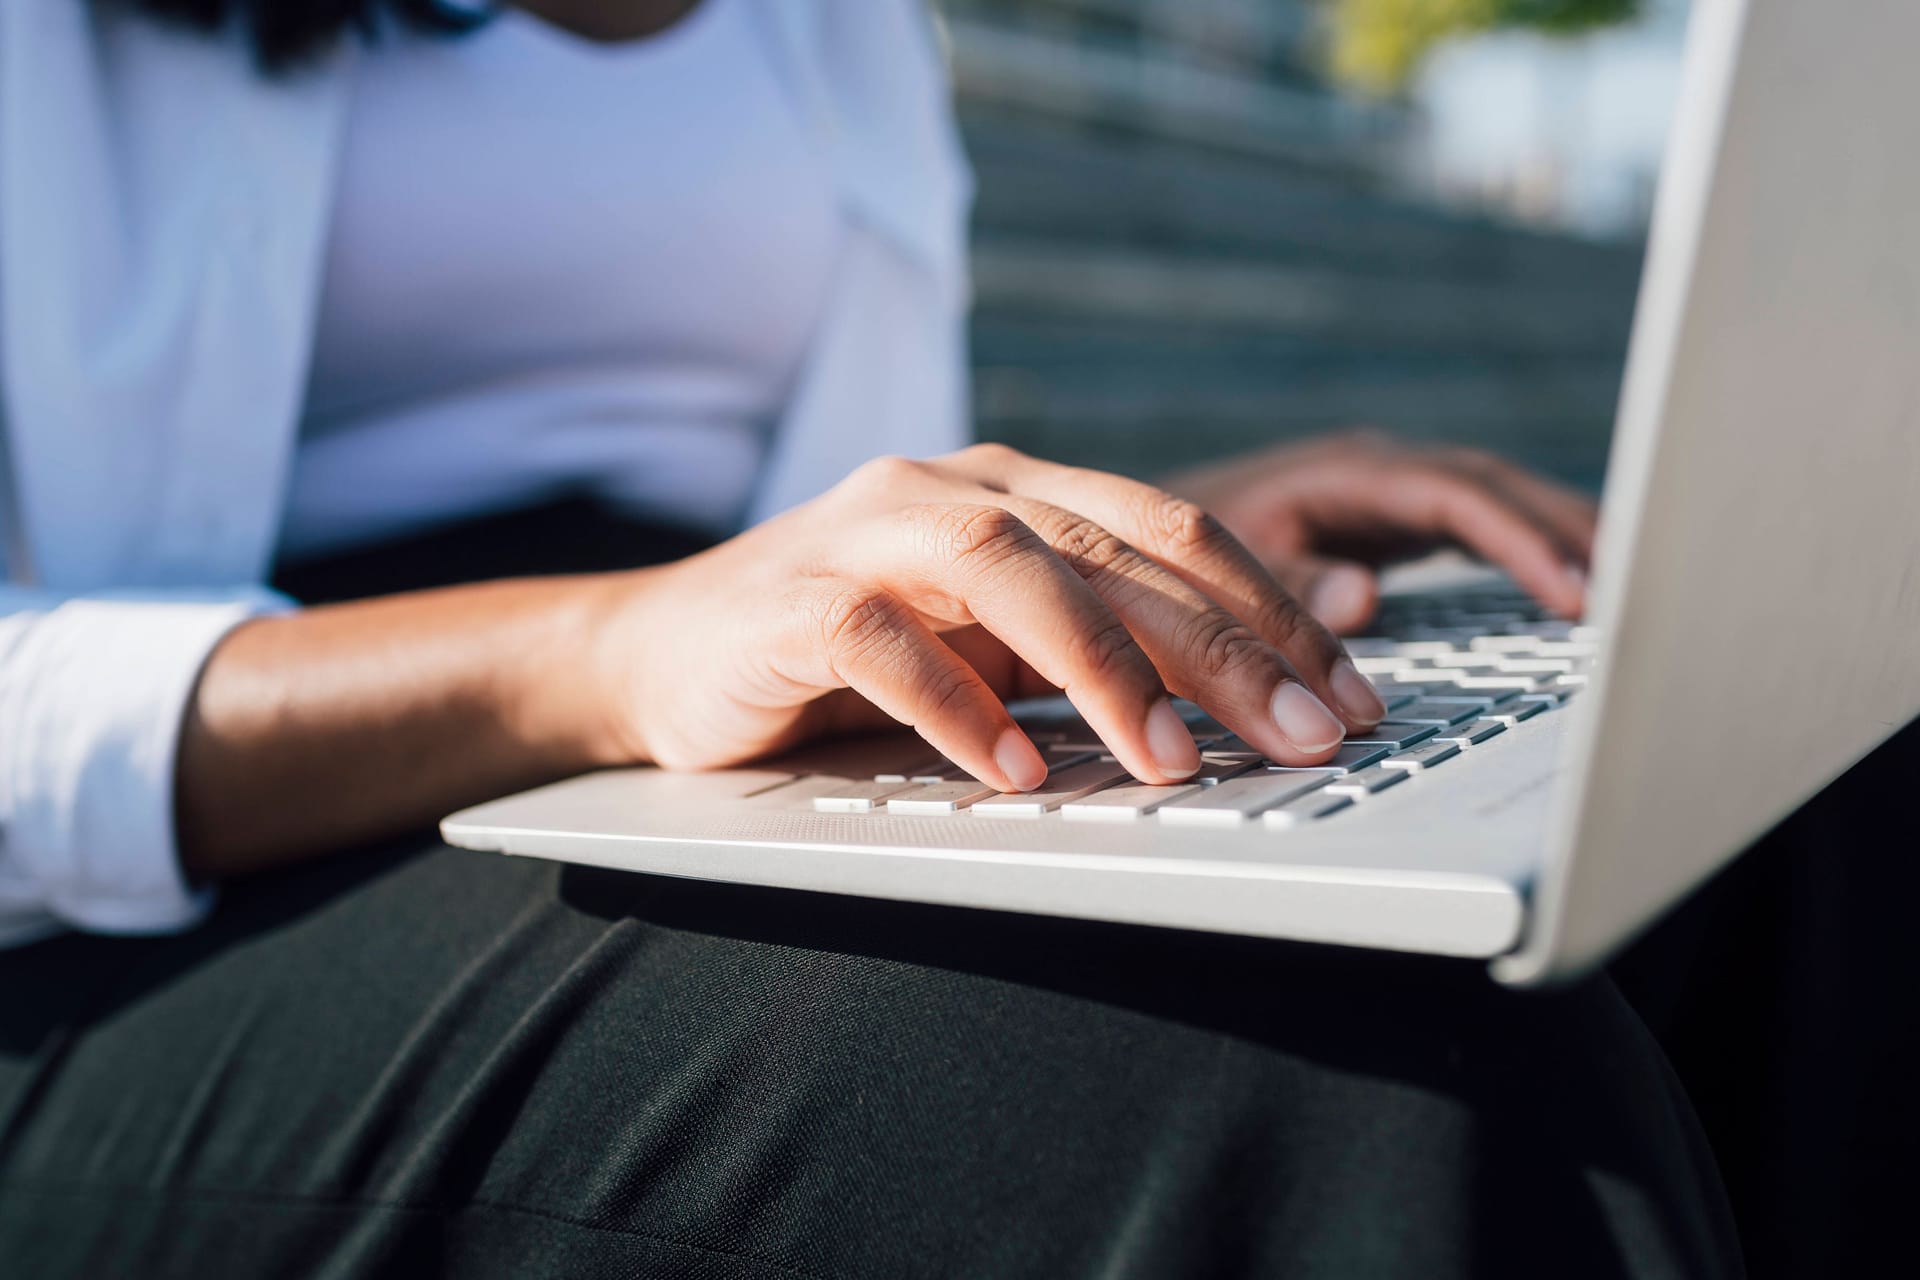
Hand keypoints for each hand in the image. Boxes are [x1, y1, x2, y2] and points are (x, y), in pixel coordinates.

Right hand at [599, 444, 1391, 792]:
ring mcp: (867, 532)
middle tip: (1309, 732)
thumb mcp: (994, 642)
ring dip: (1099, 666)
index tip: (1350, 694)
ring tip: (1169, 760)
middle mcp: (952, 490)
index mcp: (1017, 490)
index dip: (1272, 609)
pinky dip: (954, 702)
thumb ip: (1101, 643)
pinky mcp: (792, 598)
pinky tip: (1011, 771)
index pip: (1171, 533)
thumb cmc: (851, 655)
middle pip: (1113, 549)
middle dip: (1225, 645)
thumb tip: (1265, 677)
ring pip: (1005, 569)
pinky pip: (882, 639)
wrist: (664, 654)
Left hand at [1163, 431, 1597, 632]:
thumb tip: (1366, 594)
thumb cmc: (1172, 547)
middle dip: (1569, 532)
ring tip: (1637, 587)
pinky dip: (1533, 550)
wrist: (1138, 529)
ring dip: (1566, 536)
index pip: (1455, 497)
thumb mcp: (1216, 562)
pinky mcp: (1396, 518)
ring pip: (1501, 500)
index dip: (1518, 541)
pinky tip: (1577, 588)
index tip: (1572, 591)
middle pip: (1497, 487)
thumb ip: (1287, 580)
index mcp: (1344, 471)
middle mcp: (1378, 469)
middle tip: (1638, 589)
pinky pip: (1484, 525)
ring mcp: (1391, 491)